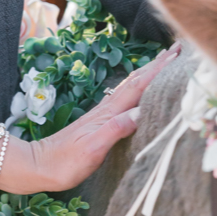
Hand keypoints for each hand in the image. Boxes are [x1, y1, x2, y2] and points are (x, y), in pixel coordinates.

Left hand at [22, 43, 182, 192]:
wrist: (38, 166)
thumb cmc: (64, 163)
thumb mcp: (92, 149)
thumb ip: (116, 130)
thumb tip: (141, 112)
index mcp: (109, 113)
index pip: (139, 86)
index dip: (159, 70)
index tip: (177, 53)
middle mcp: (107, 109)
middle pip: (137, 80)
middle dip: (158, 64)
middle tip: (178, 49)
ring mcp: (102, 114)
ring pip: (132, 87)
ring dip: (149, 73)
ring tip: (165, 62)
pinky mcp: (99, 122)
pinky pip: (126, 98)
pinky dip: (139, 88)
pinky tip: (140, 90)